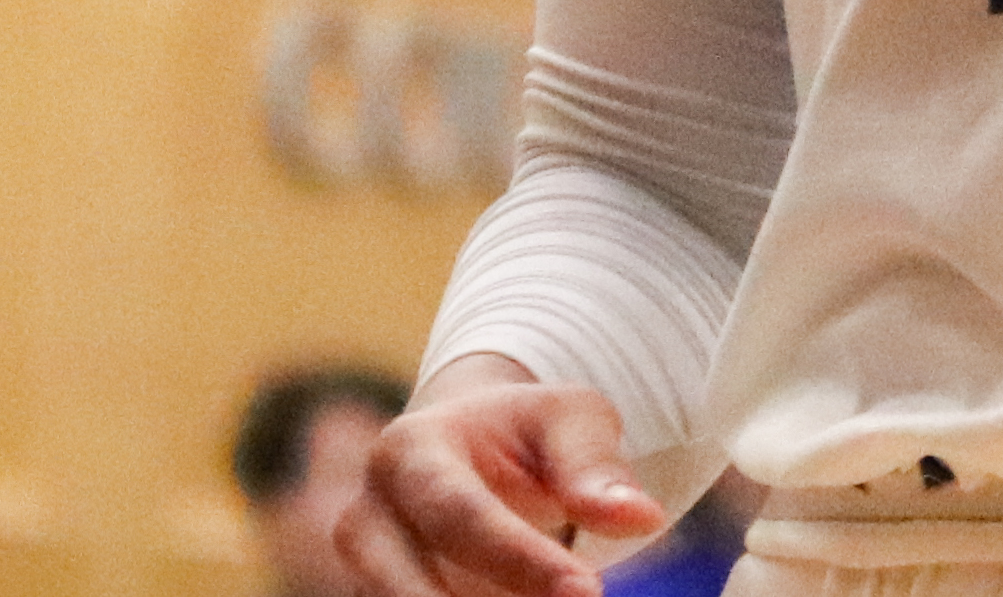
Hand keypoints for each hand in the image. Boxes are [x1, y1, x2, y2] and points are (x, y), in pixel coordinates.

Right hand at [344, 360, 667, 596]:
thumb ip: (596, 470)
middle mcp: (366, 515)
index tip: (588, 592)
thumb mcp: (571, 423)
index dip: (521, 559)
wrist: (473, 450)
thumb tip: (643, 518)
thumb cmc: (530, 434)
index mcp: (410, 449)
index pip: (462, 515)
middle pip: (405, 583)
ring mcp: (359, 569)